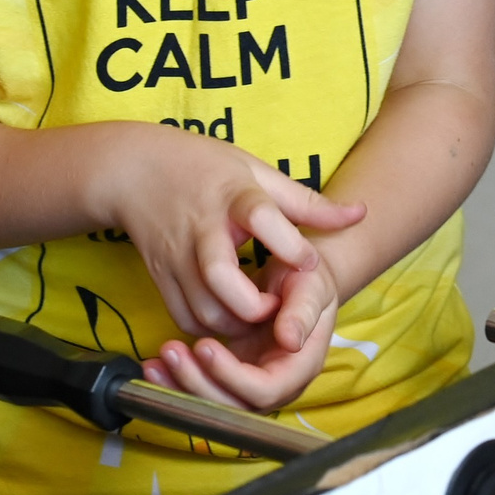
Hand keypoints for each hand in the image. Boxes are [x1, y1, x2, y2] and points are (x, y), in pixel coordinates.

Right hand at [97, 125, 363, 341]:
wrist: (134, 169)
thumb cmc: (205, 167)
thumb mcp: (258, 172)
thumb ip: (307, 201)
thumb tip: (360, 213)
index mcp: (233, 196)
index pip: (263, 218)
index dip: (291, 246)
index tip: (310, 264)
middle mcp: (202, 230)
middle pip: (222, 278)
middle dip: (256, 305)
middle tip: (278, 305)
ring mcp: (176, 257)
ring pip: (203, 309)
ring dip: (236, 323)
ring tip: (259, 314)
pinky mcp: (159, 276)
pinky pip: (183, 317)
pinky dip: (209, 327)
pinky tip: (230, 319)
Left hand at [143, 249, 341, 414]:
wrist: (299, 279)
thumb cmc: (309, 279)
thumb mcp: (313, 285)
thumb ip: (303, 311)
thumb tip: (291, 340)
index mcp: (300, 368)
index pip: (265, 390)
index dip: (232, 376)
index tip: (206, 345)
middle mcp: (276, 386)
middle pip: (233, 405)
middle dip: (197, 383)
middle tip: (171, 350)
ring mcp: (251, 384)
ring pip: (213, 404)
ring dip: (182, 386)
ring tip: (158, 360)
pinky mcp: (231, 377)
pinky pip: (203, 389)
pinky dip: (177, 382)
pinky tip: (156, 365)